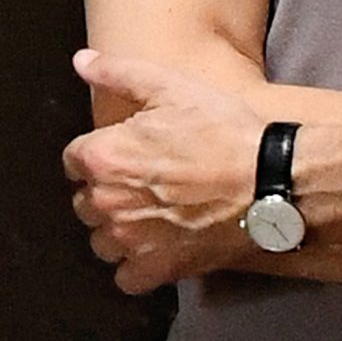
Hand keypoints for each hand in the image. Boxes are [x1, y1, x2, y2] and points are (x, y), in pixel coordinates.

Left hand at [62, 48, 259, 294]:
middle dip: (104, 193)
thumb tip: (82, 62)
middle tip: (141, 184)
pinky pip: (126, 277)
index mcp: (104, 156)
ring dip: (117, 231)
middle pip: (84, 203)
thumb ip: (117, 73)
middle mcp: (108, 202)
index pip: (73, 161)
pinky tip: (157, 248)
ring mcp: (131, 240)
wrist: (268, 181)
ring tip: (148, 217)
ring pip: (101, 242)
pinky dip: (137, 267)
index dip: (98, 154)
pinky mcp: (157, 268)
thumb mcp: (171, 87)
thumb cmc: (222, 132)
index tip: (123, 154)